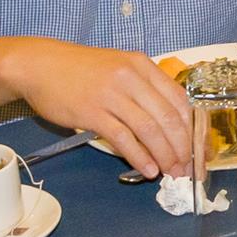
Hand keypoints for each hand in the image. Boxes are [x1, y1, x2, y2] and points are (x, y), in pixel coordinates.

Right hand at [6, 40, 191, 178]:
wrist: (40, 65)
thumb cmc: (82, 70)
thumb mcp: (120, 67)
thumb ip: (144, 88)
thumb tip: (169, 122)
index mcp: (142, 65)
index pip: (178, 99)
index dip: (191, 127)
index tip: (196, 148)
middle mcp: (131, 77)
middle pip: (168, 116)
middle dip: (181, 146)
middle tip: (186, 167)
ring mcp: (111, 94)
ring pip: (149, 129)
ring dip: (164, 154)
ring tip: (170, 172)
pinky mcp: (91, 112)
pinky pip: (123, 137)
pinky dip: (139, 156)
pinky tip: (148, 169)